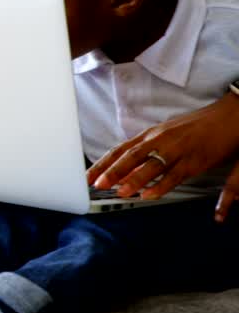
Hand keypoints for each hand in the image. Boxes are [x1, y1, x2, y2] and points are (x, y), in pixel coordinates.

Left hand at [89, 93, 238, 201]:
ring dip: (134, 179)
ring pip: (151, 166)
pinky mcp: (195, 160)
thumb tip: (126, 162)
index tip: (88, 176)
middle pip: (131, 156)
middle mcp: (161, 140)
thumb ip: (147, 147)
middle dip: (112, 171)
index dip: (103, 163)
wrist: (229, 116)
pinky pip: (175, 175)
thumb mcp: (167, 133)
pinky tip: (149, 195)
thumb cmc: (197, 126)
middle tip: (97, 184)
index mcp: (151, 134)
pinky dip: (161, 186)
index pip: (121, 149)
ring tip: (119, 191)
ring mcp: (178, 150)